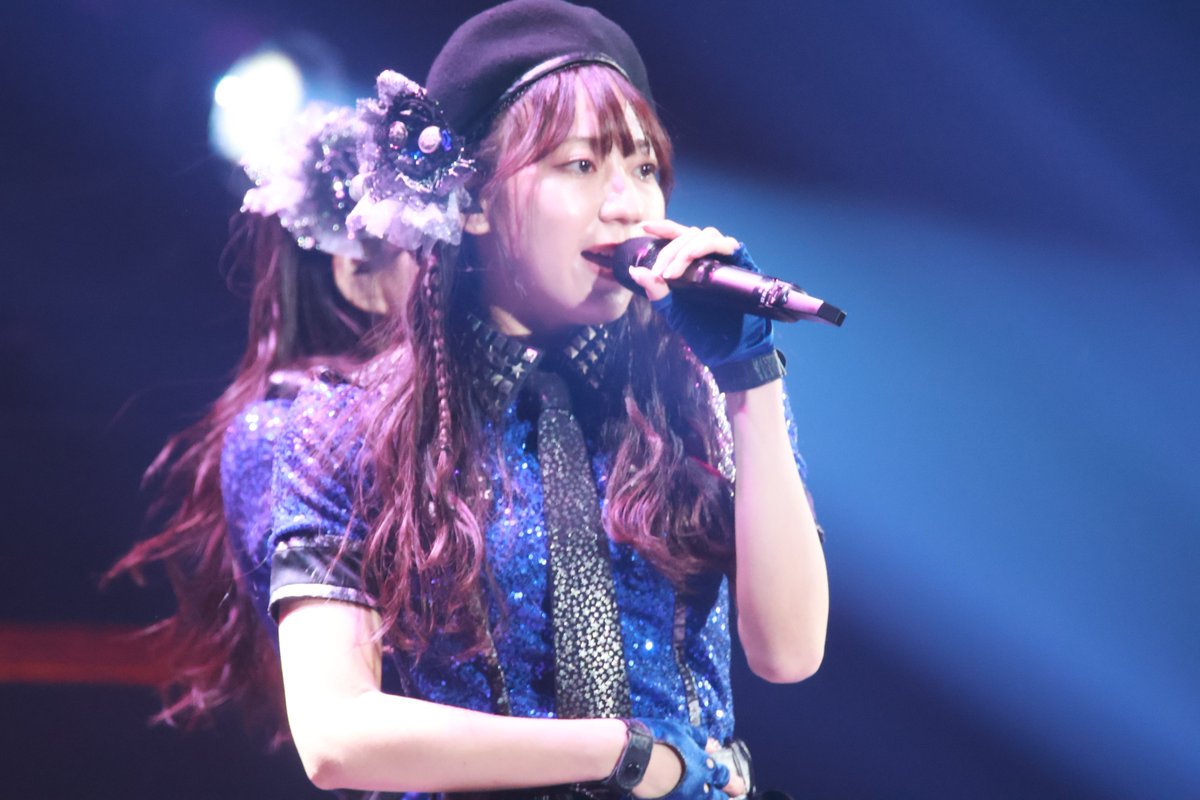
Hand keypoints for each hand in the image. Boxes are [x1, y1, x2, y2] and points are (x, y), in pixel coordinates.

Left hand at [626, 220, 773, 370]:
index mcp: (694, 263)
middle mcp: (711, 257)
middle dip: (670, 251)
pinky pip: (728, 245)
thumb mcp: (674, 311)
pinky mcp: (744, 264)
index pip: (679, 236)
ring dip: (686, 249)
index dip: (664, 228)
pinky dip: (708, 247)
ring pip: (707, 235)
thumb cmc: (704, 330)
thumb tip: (634, 271)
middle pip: (690, 234)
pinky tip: (694, 256)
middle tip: (659, 274)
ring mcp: (728, 259)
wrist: (732, 351)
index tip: (645, 227)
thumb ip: (657, 291)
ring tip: (672, 273)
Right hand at [630, 719, 745, 798]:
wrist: (634, 755)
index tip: (739, 785)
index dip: (732, 782)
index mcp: (704, 765)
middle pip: (718, 798)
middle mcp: (698, 785)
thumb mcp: (682, 732)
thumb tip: (713, 744)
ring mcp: (684, 797)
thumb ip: (699, 739)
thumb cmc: (658, 738)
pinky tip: (687, 798)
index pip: (723, 776)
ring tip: (710, 798)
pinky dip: (688, 799)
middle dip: (726, 797)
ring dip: (710, 799)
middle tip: (730, 798)